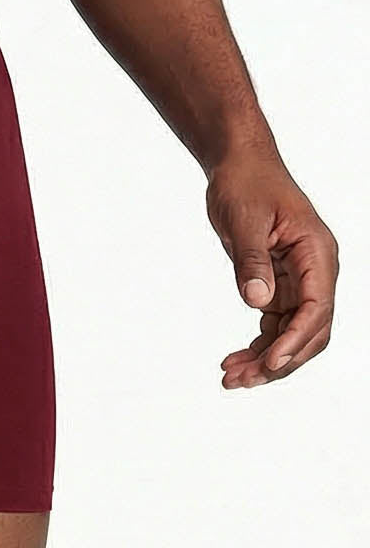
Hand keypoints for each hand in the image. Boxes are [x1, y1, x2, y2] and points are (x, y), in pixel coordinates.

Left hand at [206, 154, 337, 388]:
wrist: (239, 166)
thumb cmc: (245, 184)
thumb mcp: (243, 221)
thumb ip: (251, 261)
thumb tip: (259, 302)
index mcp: (317, 253)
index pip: (317, 308)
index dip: (295, 341)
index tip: (270, 364)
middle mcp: (315, 270)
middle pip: (310, 330)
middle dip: (280, 361)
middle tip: (241, 381)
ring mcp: (299, 280)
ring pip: (292, 333)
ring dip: (266, 359)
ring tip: (231, 378)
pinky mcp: (280, 284)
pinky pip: (276, 324)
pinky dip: (259, 345)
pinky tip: (234, 361)